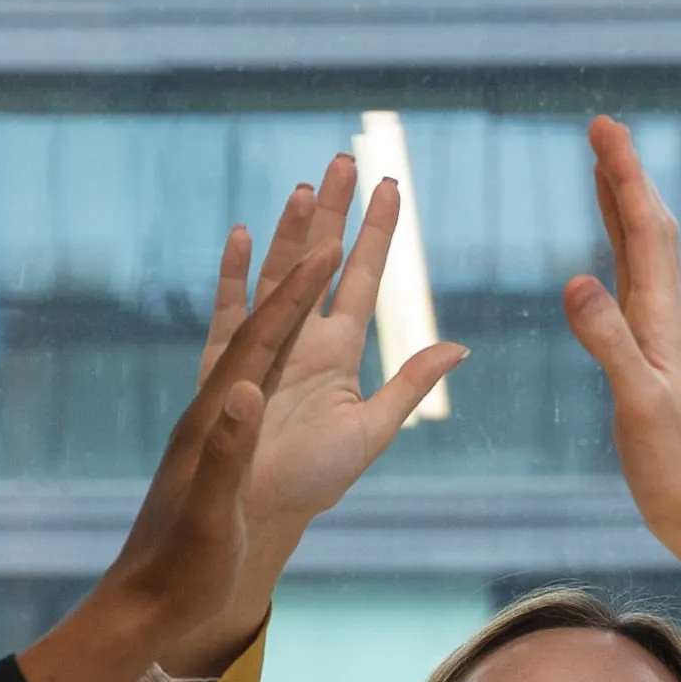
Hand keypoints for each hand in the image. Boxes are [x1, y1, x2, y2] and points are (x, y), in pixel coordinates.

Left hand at [16, 158, 359, 681]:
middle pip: (266, 297)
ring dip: (285, 251)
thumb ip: (228, 450)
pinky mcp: (214, 417)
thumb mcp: (213, 514)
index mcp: (221, 412)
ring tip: (304, 194)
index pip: (266, 332)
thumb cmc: (188, 562)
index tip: (335, 239)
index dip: (300, 286)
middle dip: (303, 238)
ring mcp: (216, 401)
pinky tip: (248, 263)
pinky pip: (234, 341)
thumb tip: (244, 391)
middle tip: (331, 174)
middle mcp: (218, 392)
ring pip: (257, 307)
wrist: (148, 593)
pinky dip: (244, 293)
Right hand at [194, 168, 462, 620]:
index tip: (390, 186)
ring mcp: (258, 349)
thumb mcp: (371, 433)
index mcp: (336, 354)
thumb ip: (409, 385)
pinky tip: (243, 235)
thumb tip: (460, 344)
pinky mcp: (220, 368)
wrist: (250, 523)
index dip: (376, 234)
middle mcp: (298, 341)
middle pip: (317, 261)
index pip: (360, 279)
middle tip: (346, 157)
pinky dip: (235, 276)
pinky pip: (226, 313)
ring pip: (277, 276)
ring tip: (304, 187)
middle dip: (332, 211)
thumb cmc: (308, 485)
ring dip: (291, 232)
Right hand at [561, 115, 680, 676]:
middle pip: (647, 229)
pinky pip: (632, 290)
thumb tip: (577, 280)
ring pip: (641, 256)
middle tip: (602, 130)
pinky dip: (618, 256)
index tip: (604, 128)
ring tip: (604, 172)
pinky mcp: (651, 360)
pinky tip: (606, 261)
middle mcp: (666, 319)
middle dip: (624, 176)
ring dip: (623, 209)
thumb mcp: (635, 403)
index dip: (624, 175)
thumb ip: (608, 342)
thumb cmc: (674, 467)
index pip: (644, 229)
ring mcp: (660, 338)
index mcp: (663, 320)